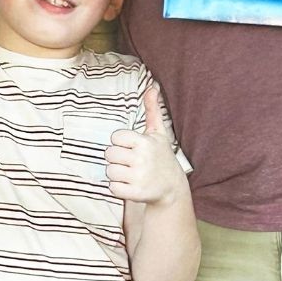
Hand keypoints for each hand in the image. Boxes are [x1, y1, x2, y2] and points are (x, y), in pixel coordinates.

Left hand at [104, 87, 188, 207]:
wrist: (172, 188)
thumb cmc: (162, 156)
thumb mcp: (159, 133)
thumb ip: (152, 109)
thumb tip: (152, 86)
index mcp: (144, 142)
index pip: (115, 137)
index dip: (120, 143)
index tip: (131, 147)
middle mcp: (141, 159)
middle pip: (109, 154)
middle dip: (116, 158)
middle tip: (129, 161)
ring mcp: (139, 177)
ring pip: (109, 172)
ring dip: (117, 174)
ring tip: (130, 173)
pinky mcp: (136, 193)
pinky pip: (113, 188)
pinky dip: (118, 188)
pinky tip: (129, 185)